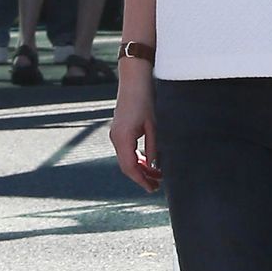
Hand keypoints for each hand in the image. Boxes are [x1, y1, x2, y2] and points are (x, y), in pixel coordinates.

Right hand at [110, 67, 161, 192]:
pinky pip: (125, 151)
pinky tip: (147, 161)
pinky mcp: (118, 131)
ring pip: (125, 159)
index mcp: (123, 138)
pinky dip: (136, 158)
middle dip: (140, 177)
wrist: (134, 81)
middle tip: (156, 185)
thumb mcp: (153, 126)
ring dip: (139, 168)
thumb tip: (153, 166)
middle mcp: (116, 138)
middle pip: (126, 166)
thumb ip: (152, 147)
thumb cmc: (145, 101)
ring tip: (155, 174)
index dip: (141, 180)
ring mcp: (115, 134)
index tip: (151, 188)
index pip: (130, 167)